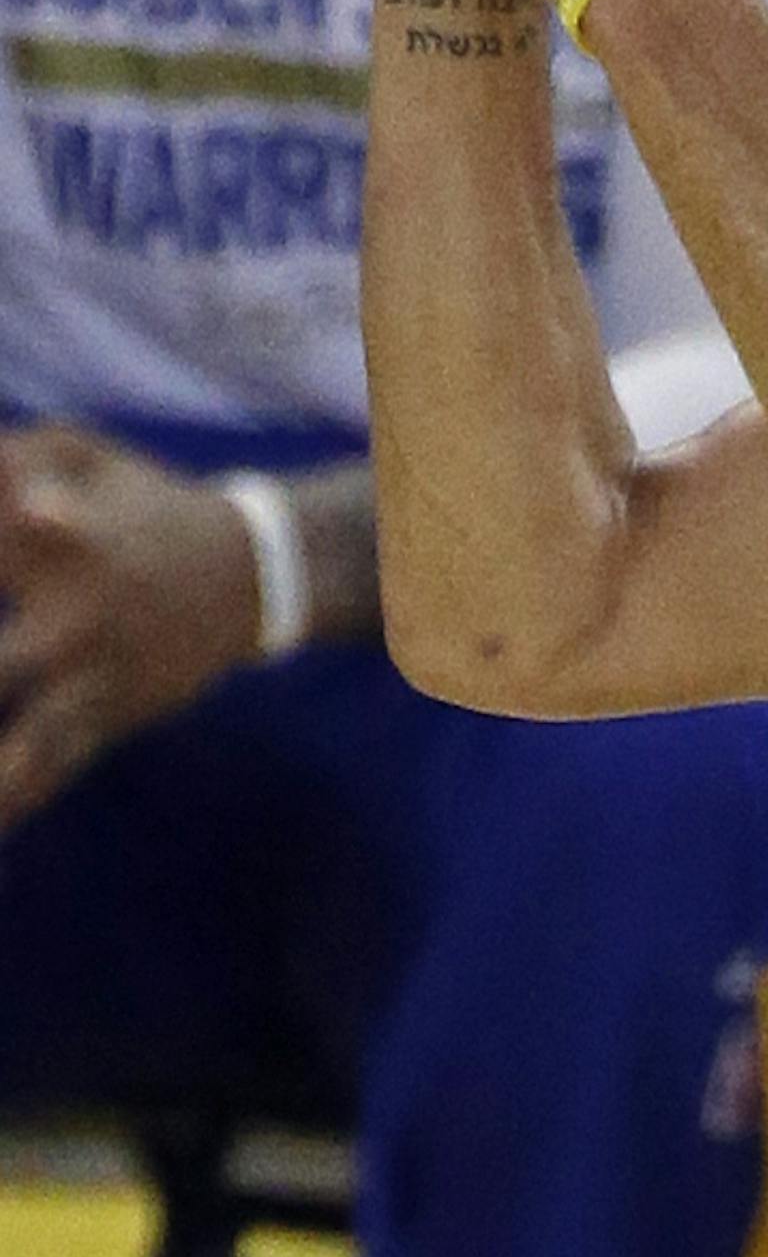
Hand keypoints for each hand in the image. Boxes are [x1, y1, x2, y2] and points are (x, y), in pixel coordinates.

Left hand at [0, 428, 263, 828]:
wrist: (253, 569)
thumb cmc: (143, 505)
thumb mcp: (82, 453)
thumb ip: (13, 454)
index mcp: (54, 533)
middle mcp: (74, 611)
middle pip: (1, 668)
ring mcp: (93, 672)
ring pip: (29, 739)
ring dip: (1, 773)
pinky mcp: (109, 713)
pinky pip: (53, 768)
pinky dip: (16, 804)